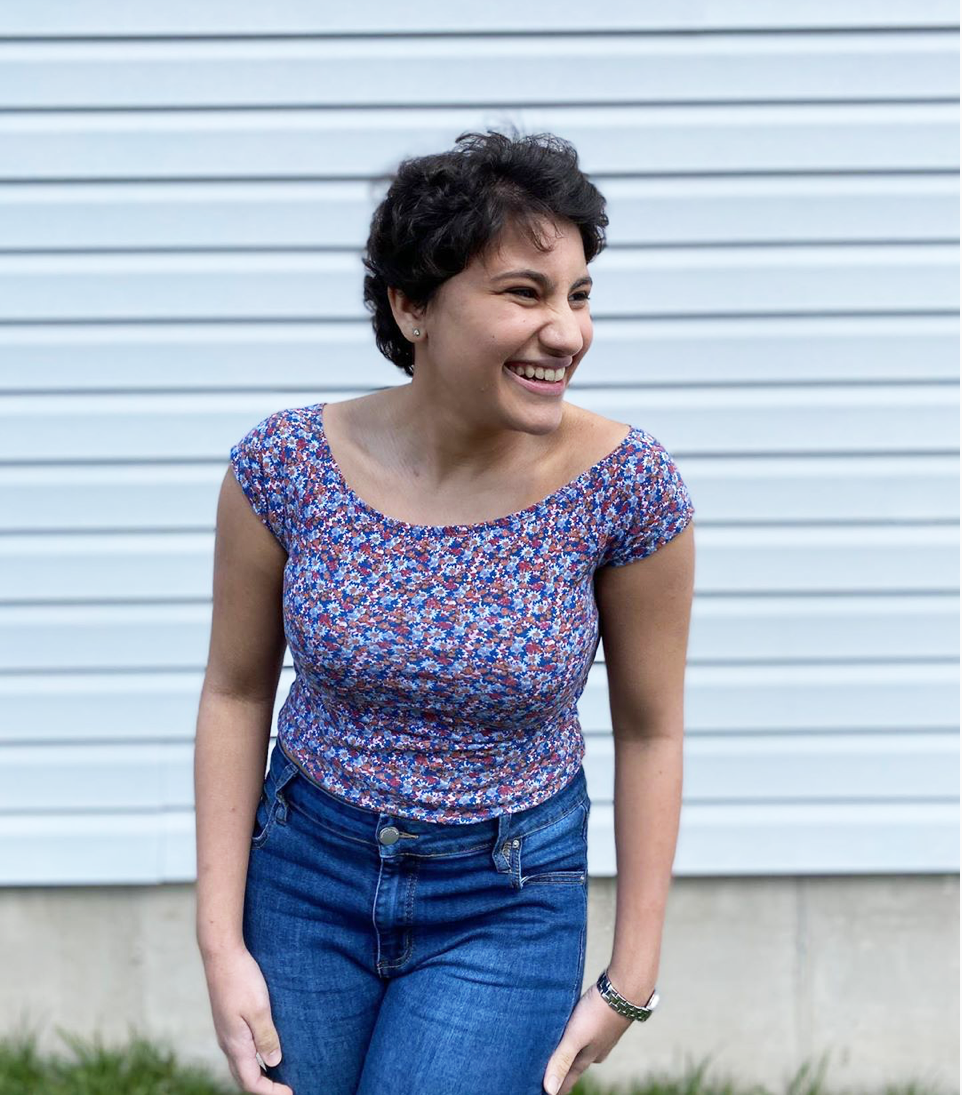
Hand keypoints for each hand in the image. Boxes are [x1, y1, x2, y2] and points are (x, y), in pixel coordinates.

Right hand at [201, 943, 293, 1093]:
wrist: (221, 954)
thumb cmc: (241, 979)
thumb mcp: (259, 1009)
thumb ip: (266, 1038)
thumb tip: (275, 1063)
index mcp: (235, 1044)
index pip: (251, 1082)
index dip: (271, 1092)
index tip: (291, 1093)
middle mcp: (228, 1042)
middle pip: (244, 1077)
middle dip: (264, 1087)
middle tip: (286, 1088)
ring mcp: (226, 1031)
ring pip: (241, 1063)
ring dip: (259, 1072)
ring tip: (281, 1072)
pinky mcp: (228, 1020)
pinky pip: (241, 1048)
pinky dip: (254, 1057)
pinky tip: (267, 1047)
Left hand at [542, 983, 633, 1094]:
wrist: (624, 991)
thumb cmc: (598, 1013)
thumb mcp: (575, 1036)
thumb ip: (562, 1059)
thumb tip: (548, 1090)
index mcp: (588, 1057)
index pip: (568, 1078)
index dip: (556, 1087)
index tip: (545, 1094)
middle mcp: (596, 1050)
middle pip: (575, 1065)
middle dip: (562, 1071)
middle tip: (549, 1076)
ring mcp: (602, 1036)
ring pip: (582, 1049)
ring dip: (570, 1053)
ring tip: (559, 1054)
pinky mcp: (603, 1021)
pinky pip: (585, 1034)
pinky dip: (576, 1036)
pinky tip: (575, 1030)